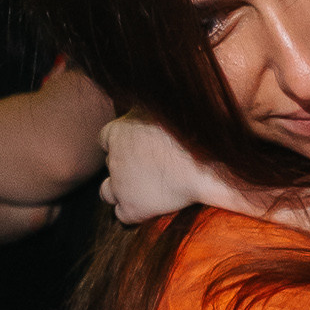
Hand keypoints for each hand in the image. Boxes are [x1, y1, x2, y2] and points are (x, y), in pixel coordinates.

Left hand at [99, 111, 257, 224]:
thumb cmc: (193, 130)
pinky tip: (152, 211)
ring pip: (106, 191)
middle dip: (124, 168)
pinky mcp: (131, 207)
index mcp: (119, 130)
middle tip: (148, 171)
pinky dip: (133, 214)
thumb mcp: (168, 107)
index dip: (122, 145)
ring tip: (145, 193)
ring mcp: (119, 183)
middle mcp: (114, 156)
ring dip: (121, 192)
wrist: (203, 161)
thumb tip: (167, 94)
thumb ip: (157, 109)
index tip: (138, 150)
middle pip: (110, 164)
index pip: (106, 138)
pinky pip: (121, 215)